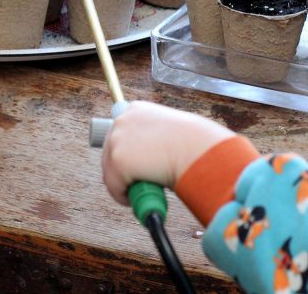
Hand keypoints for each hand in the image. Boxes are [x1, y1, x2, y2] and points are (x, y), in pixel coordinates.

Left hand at [101, 101, 235, 205]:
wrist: (198, 149)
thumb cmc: (194, 143)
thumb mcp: (170, 131)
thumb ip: (154, 140)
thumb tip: (148, 158)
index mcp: (136, 110)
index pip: (120, 134)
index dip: (127, 153)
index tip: (135, 166)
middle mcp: (122, 120)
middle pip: (110, 153)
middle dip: (122, 171)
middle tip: (141, 182)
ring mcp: (117, 139)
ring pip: (110, 172)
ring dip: (125, 184)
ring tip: (145, 190)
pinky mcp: (117, 160)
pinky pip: (114, 187)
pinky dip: (124, 197)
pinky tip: (142, 196)